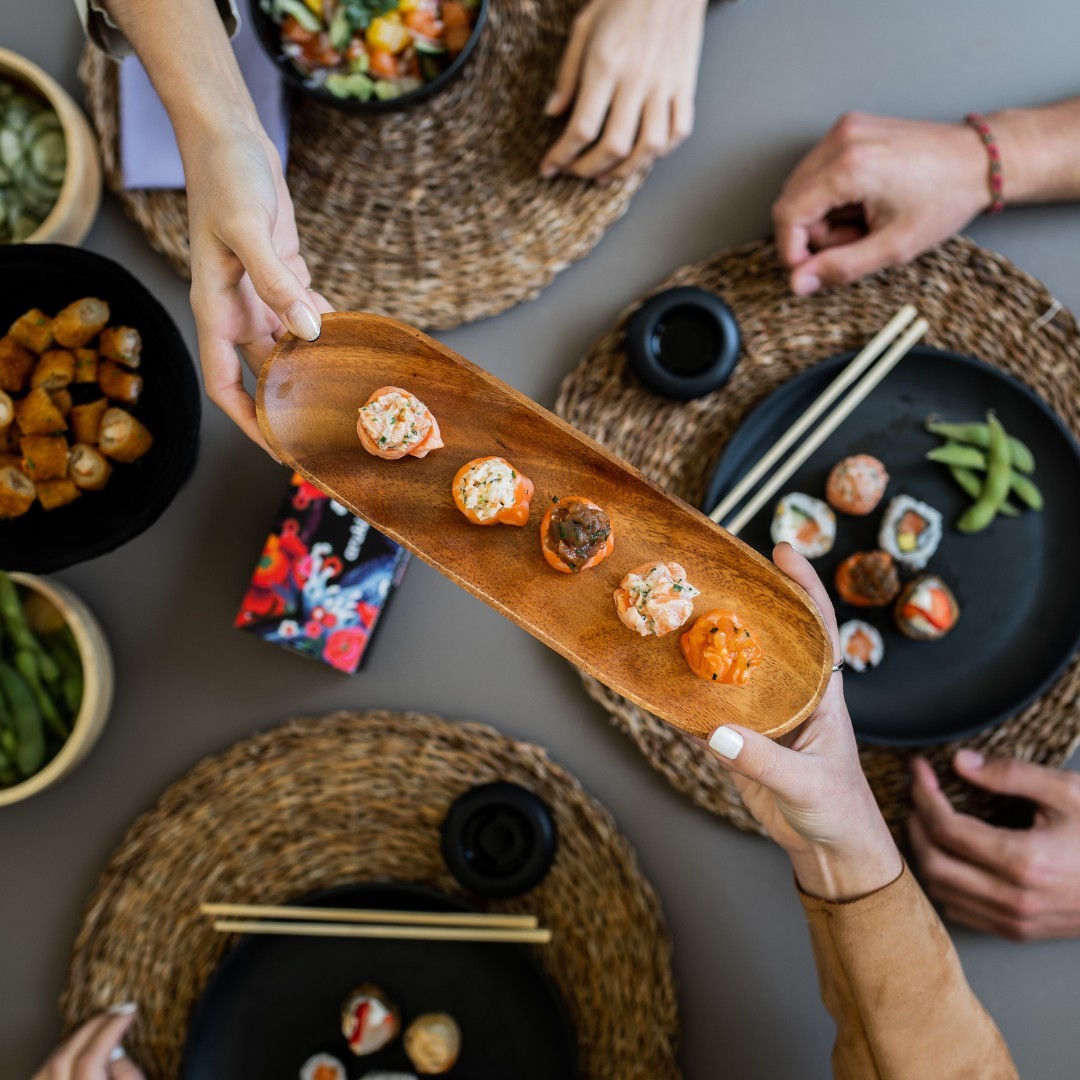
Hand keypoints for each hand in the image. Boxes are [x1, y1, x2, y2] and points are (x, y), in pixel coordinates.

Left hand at [33, 1006, 144, 1078]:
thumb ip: (127, 1074)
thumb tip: (115, 1050)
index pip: (90, 1059)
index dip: (111, 1029)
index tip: (129, 1011)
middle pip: (65, 1059)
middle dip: (92, 1028)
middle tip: (115, 1011)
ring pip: (47, 1067)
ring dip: (72, 1041)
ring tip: (96, 1028)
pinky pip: (40, 1077)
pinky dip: (56, 1059)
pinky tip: (72, 1050)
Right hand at [182, 120, 332, 452]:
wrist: (231, 136)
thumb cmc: (226, 177)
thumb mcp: (247, 229)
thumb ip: (276, 282)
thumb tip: (308, 332)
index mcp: (215, 308)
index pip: (223, 383)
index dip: (246, 422)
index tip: (275, 450)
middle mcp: (237, 309)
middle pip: (262, 374)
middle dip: (287, 405)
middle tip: (324, 433)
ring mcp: (261, 293)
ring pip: (289, 346)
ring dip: (313, 367)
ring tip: (347, 395)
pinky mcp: (284, 274)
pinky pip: (307, 312)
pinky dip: (327, 326)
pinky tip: (354, 338)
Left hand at [540, 0, 705, 182]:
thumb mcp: (584, 28)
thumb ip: (567, 74)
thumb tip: (553, 113)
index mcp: (606, 65)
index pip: (581, 127)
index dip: (562, 156)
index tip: (550, 168)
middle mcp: (637, 80)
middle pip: (613, 146)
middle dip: (589, 169)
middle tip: (576, 172)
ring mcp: (664, 85)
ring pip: (649, 147)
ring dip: (625, 170)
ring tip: (607, 174)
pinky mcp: (685, 85)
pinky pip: (679, 131)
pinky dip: (661, 151)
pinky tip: (643, 154)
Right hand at [703, 543, 900, 899]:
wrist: (827, 849)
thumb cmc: (838, 808)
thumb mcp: (807, 782)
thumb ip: (764, 760)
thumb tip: (718, 733)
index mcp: (820, 692)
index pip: (817, 625)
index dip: (804, 585)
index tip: (783, 549)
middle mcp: (788, 693)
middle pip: (764, 636)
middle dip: (741, 602)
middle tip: (707, 572)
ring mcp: (759, 714)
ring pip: (728, 669)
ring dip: (703, 645)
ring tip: (670, 614)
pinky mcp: (735, 741)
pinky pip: (703, 712)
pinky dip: (680, 698)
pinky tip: (656, 680)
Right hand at [772, 112, 991, 295]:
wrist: (979, 160)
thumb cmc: (945, 198)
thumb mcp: (892, 247)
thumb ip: (839, 267)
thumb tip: (798, 282)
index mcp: (850, 166)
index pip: (788, 214)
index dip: (792, 249)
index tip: (809, 270)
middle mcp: (841, 139)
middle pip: (792, 200)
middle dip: (813, 232)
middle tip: (855, 241)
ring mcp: (844, 129)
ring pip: (802, 188)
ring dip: (823, 216)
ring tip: (863, 221)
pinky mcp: (849, 128)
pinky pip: (818, 172)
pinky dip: (832, 196)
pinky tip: (862, 202)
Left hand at [909, 752, 1079, 939]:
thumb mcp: (1067, 792)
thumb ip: (1011, 774)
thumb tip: (960, 762)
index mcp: (1024, 861)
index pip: (945, 827)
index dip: (923, 794)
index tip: (919, 771)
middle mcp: (1014, 898)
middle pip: (933, 861)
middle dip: (916, 823)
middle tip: (920, 795)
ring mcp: (1015, 920)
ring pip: (941, 889)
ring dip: (925, 852)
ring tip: (929, 821)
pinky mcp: (1019, 931)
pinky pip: (960, 910)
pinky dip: (943, 882)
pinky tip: (949, 855)